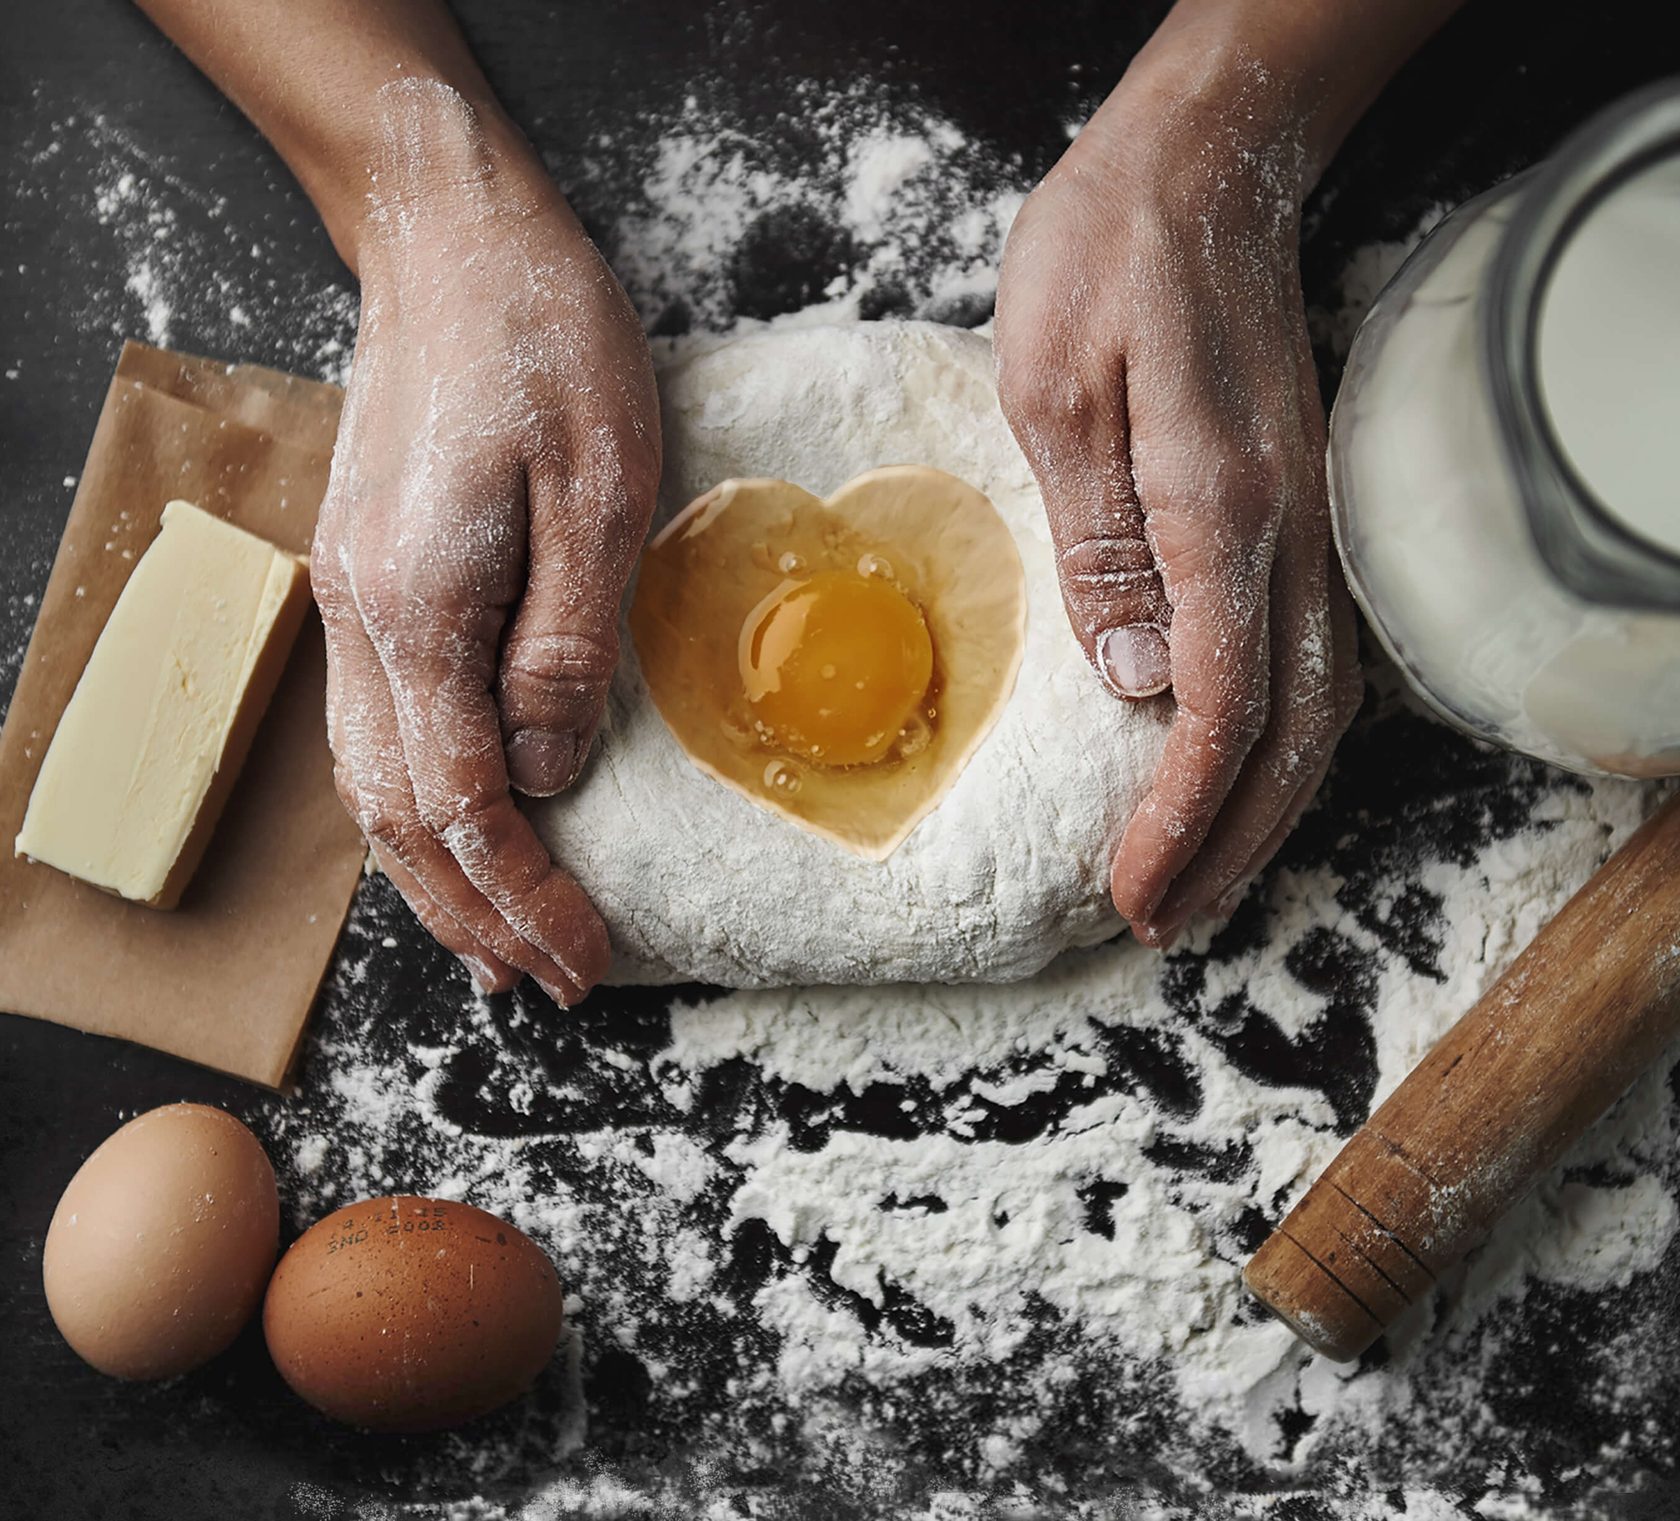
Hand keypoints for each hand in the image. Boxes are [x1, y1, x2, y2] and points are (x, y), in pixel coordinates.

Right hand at [313, 89, 659, 1000]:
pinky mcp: (369, 582)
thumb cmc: (544, 347)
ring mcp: (352, 604)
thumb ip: (567, 645)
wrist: (452, 245)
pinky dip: (417, 811)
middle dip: (477, 918)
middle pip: (401, 822)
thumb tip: (545, 772)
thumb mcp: (598, 490)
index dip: (526, 897)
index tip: (588, 959)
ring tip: (498, 948)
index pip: (465, 806)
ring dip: (436, 882)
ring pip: (374, 789)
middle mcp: (362, 623)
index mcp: (419, 609)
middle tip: (550, 984)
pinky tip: (456, 832)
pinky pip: (378, 734)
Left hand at [994, 60, 1360, 947]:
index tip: (1129, 890)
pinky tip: (1241, 773)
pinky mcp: (1298, 508)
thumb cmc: (1109, 257)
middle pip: (1288, 736)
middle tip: (1164, 919)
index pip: (1220, 710)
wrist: (1203, 164)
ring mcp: (1308, 521)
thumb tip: (1137, 681)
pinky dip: (1280, 739)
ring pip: (1318, 706)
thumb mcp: (1058, 389)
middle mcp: (1288, 531)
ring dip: (1263, 808)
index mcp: (1220, 512)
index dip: (1180, 819)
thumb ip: (1101, 544)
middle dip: (1226, 844)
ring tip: (1199, 878)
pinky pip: (1313, 654)